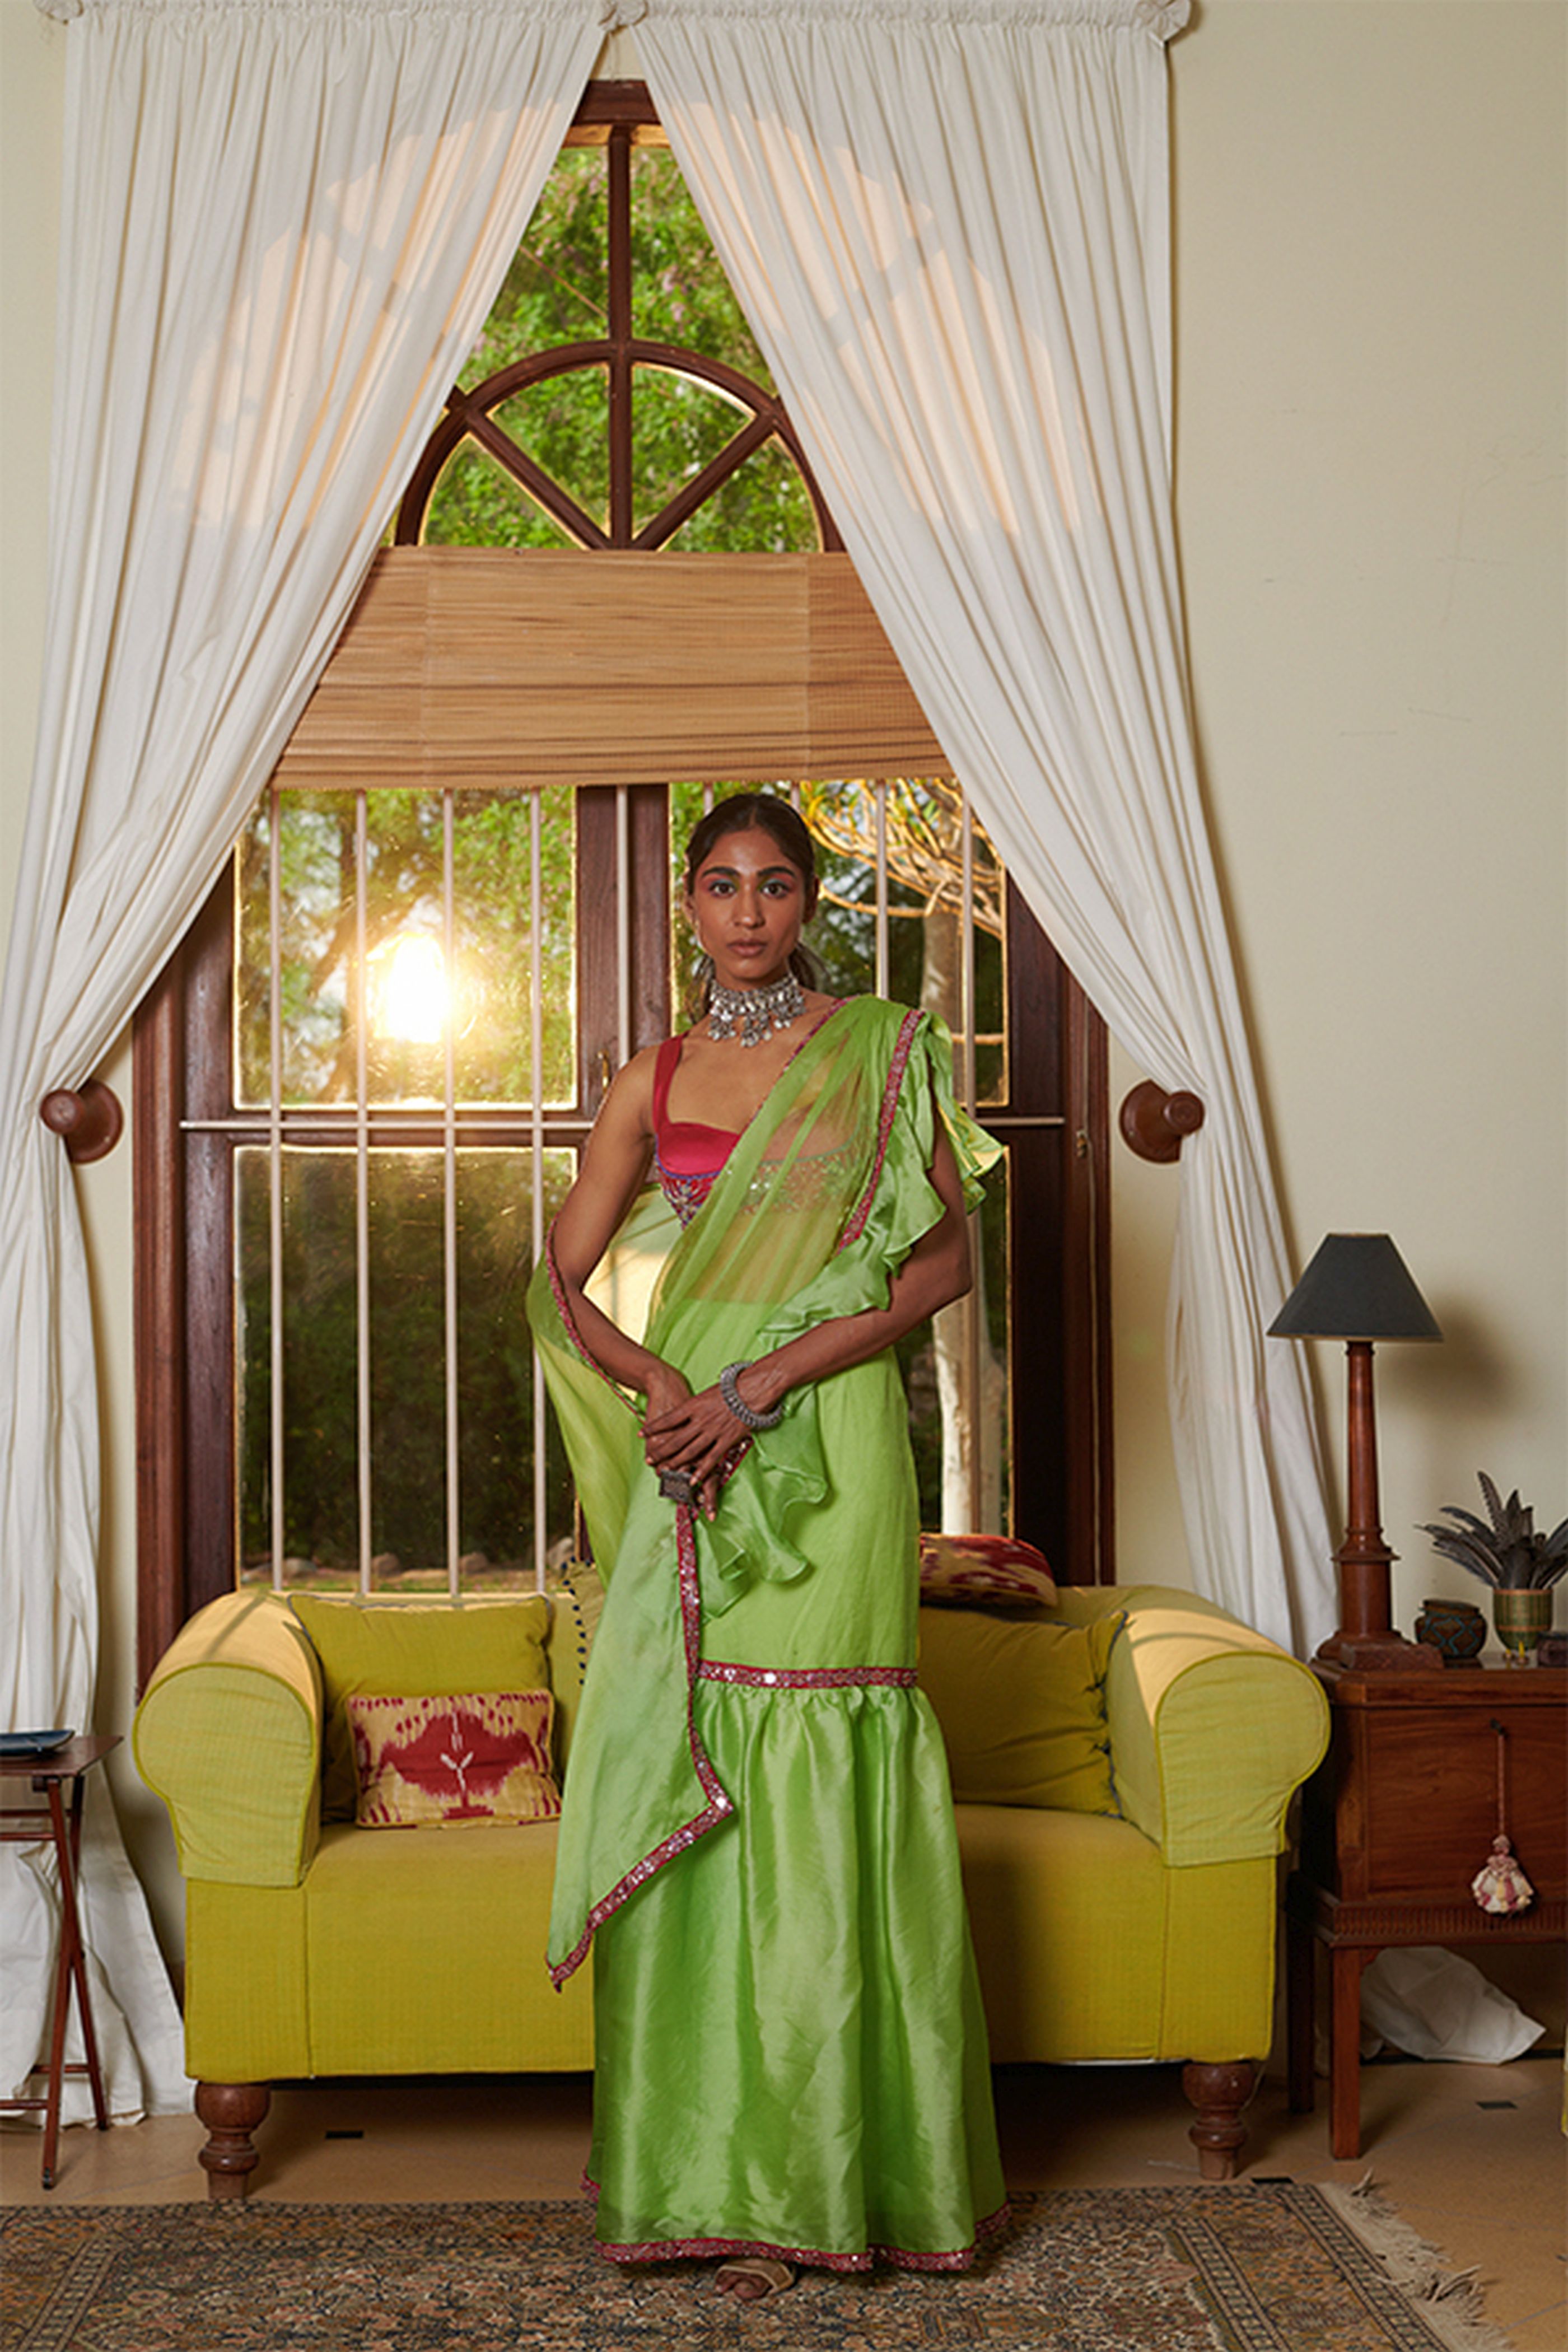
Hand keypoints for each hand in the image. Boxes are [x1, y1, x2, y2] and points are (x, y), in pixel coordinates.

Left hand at [644, 1378, 758, 1519]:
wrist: (754, 1388)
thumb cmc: (732, 1387)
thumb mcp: (707, 1393)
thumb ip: (696, 1406)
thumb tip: (686, 1411)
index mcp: (694, 1406)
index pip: (668, 1419)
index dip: (654, 1427)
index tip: (642, 1434)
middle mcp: (700, 1420)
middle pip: (675, 1439)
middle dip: (660, 1451)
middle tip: (649, 1459)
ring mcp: (713, 1431)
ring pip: (690, 1451)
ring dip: (675, 1463)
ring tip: (664, 1471)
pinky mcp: (727, 1440)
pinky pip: (711, 1459)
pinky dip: (701, 1471)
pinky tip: (692, 1480)